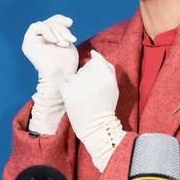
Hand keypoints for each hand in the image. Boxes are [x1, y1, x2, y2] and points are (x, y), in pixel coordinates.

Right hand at [22, 14, 78, 83]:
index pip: (52, 22)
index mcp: (49, 39)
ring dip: (57, 32)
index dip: (60, 19)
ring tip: (63, 44)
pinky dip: (47, 31)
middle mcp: (40, 39)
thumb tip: (68, 21)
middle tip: (71, 39)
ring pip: (44, 24)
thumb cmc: (67, 63)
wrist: (61, 74)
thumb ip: (64, 31)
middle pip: (49, 22)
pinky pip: (35, 27)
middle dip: (62, 29)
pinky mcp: (28, 43)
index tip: (70, 23)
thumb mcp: (68, 42)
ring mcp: (33, 40)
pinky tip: (54, 41)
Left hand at [61, 50, 125, 170]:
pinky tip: (76, 98)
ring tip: (84, 96)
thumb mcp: (113, 85)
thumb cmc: (106, 104)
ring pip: (74, 76)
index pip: (95, 61)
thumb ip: (106, 66)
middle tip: (92, 93)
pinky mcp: (68, 95)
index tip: (97, 82)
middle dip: (86, 78)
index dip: (95, 71)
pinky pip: (66, 84)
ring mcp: (79, 88)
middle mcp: (92, 81)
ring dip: (77, 84)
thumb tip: (93, 53)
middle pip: (84, 69)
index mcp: (106, 77)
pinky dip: (69, 90)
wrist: (96, 126)